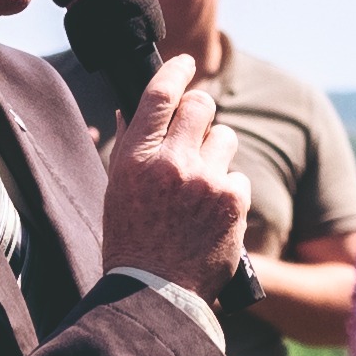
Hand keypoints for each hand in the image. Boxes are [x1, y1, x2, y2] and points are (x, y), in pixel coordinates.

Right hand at [101, 54, 250, 302]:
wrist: (157, 293)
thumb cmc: (132, 242)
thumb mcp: (117, 191)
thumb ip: (130, 149)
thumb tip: (134, 110)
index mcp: (136, 158)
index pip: (159, 95)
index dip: (176, 71)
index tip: (185, 62)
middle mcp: (172, 163)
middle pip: (201, 106)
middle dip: (201, 111)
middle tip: (198, 127)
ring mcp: (206, 180)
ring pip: (226, 137)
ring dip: (217, 152)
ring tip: (203, 183)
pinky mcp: (233, 200)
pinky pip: (238, 176)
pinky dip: (229, 191)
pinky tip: (213, 213)